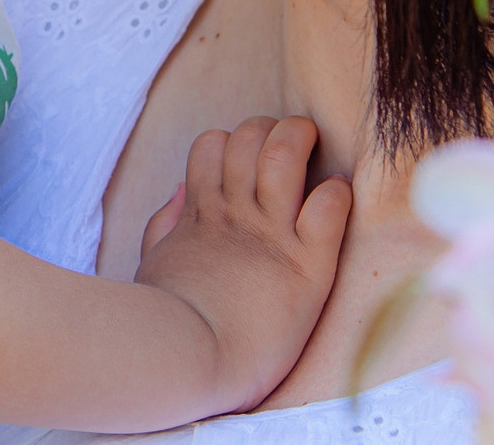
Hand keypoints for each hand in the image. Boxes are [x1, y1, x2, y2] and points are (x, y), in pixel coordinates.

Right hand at [134, 116, 352, 414]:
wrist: (188, 362)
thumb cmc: (168, 326)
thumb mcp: (156, 264)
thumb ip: (167, 224)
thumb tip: (181, 192)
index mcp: (202, 215)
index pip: (213, 145)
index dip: (232, 143)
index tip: (248, 162)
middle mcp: (236, 214)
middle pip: (250, 136)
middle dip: (270, 130)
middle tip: (286, 144)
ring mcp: (271, 235)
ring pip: (285, 151)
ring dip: (300, 140)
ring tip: (312, 149)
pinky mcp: (308, 264)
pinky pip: (329, 204)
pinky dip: (337, 193)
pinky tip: (336, 200)